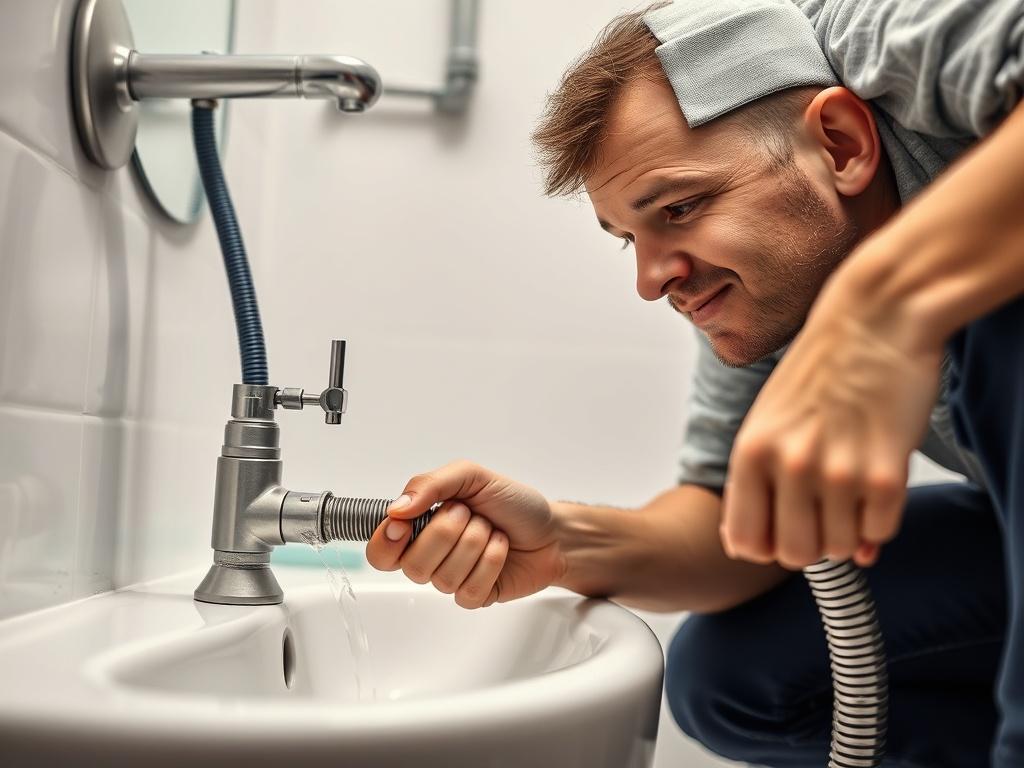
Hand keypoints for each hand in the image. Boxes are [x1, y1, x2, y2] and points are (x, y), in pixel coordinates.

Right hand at [365, 461, 563, 607]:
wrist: (551, 528)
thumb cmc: (511, 502)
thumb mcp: (471, 476)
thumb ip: (429, 484)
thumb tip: (396, 509)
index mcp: (421, 526)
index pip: (380, 550)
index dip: (385, 541)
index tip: (403, 524)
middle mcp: (432, 554)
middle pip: (412, 564)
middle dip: (447, 532)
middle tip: (468, 514)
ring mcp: (452, 578)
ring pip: (442, 577)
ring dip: (474, 544)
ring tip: (490, 529)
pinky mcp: (475, 596)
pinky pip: (468, 592)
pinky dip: (490, 563)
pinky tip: (499, 548)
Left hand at [721, 285, 942, 569]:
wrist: (878, 317)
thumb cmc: (820, 367)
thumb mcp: (768, 419)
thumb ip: (759, 481)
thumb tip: (754, 549)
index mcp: (751, 451)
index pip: (745, 540)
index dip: (766, 545)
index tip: (783, 527)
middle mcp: (790, 465)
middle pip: (795, 554)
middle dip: (811, 542)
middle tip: (824, 512)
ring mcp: (840, 472)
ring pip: (842, 549)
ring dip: (849, 530)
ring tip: (851, 489)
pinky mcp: (888, 474)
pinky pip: (881, 532)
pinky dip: (880, 519)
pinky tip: (877, 483)